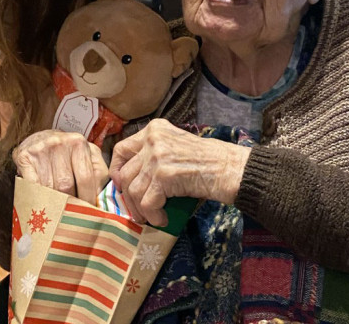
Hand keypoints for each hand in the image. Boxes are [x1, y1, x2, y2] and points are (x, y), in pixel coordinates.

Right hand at [12, 130, 108, 204]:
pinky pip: (32, 185)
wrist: (40, 139)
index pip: (85, 177)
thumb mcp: (88, 155)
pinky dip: (37, 197)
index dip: (87, 198)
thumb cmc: (68, 153)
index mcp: (78, 143)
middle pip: (66, 184)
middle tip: (72, 215)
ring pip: (48, 187)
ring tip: (58, 212)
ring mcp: (40, 150)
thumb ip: (99, 173)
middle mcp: (59, 143)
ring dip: (54, 202)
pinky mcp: (24, 157)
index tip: (88, 211)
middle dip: (70, 202)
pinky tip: (43, 204)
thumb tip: (101, 198)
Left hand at [108, 119, 250, 225]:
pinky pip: (147, 202)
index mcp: (154, 129)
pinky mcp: (164, 175)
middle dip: (127, 196)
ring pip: (132, 189)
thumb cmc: (208, 162)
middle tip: (137, 210)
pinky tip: (162, 219)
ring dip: (140, 209)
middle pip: (124, 172)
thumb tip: (130, 181)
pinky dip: (152, 215)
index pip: (122, 149)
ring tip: (151, 217)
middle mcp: (152, 139)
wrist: (231, 168)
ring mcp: (157, 156)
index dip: (116, 170)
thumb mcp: (176, 147)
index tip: (121, 185)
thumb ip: (153, 155)